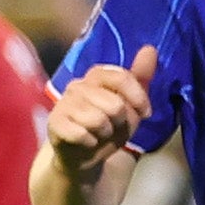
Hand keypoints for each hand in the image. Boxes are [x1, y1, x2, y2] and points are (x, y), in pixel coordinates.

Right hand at [43, 45, 156, 178]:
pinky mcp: (54, 123)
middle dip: (120, 122)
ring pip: (98, 120)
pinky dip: (91, 143)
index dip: (138, 98)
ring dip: (105, 134)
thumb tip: (150, 49)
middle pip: (114, 104)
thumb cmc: (109, 127)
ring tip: (99, 134)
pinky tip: (87, 142)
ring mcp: (64, 103)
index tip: (145, 113)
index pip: (122, 77)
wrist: (84, 155)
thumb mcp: (131, 104)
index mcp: (97, 76)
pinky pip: (82, 134)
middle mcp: (78, 85)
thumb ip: (140, 77)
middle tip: (113, 126)